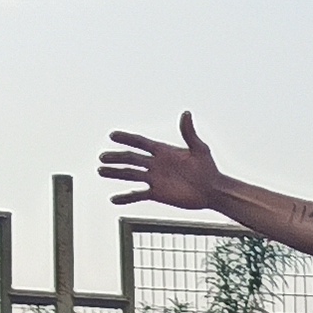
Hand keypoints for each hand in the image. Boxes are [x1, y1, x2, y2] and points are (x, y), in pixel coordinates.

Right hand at [100, 114, 226, 209]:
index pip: (140, 142)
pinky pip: (138, 195)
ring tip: (101, 171)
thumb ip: (189, 132)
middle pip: (131, 159)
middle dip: (116, 157)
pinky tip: (114, 199)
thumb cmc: (208, 168)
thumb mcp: (199, 148)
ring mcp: (155, 179)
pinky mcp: (157, 194)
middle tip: (102, 157)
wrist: (212, 190)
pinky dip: (126, 197)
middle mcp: (156, 164)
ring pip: (131, 175)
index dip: (127, 138)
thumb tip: (186, 113)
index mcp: (163, 150)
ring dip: (116, 173)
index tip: (112, 135)